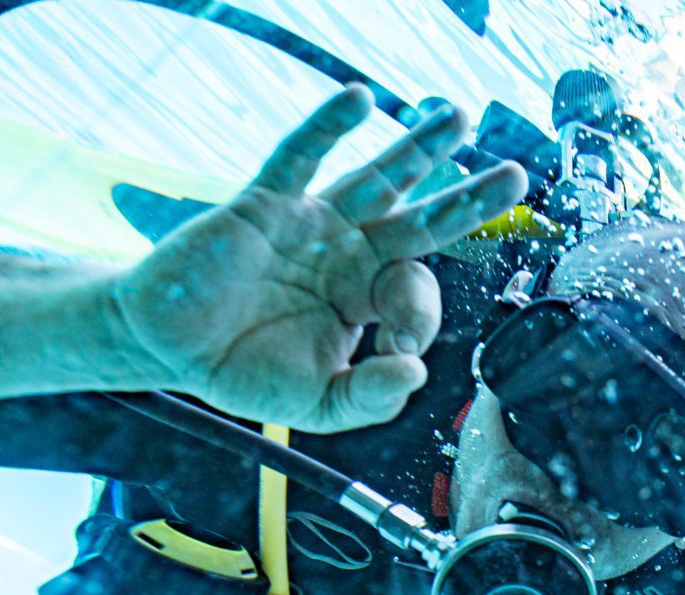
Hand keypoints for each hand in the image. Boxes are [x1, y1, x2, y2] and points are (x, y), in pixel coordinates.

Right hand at [112, 86, 526, 432]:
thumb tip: (417, 372)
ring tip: (457, 118)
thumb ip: (370, 397)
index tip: (394, 348)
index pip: (415, 290)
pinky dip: (329, 126)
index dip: (417, 317)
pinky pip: (300, 156)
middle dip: (468, 199)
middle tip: (516, 177)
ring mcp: (310, 224)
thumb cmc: (243, 373)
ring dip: (419, 149)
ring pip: (377, 179)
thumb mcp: (318, 404)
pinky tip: (359, 99)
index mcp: (364, 298)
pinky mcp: (264, 205)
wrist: (168, 349)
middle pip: (421, 219)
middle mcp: (347, 254)